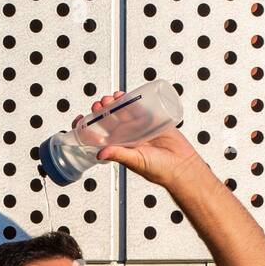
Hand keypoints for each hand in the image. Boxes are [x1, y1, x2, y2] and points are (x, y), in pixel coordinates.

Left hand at [74, 90, 205, 188]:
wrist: (182, 165)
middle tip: (100, 105)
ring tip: (110, 98)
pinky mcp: (152, 119)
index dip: (90, 126)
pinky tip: (123, 95)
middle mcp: (128, 136)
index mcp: (120, 147)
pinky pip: (139, 106)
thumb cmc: (159, 170)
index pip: (101, 135)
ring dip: (114, 103)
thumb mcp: (136, 161)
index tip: (82, 119)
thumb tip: (99, 153)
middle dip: (102, 110)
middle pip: (110, 119)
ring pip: (123, 111)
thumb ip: (119, 155)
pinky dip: (130, 99)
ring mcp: (139, 127)